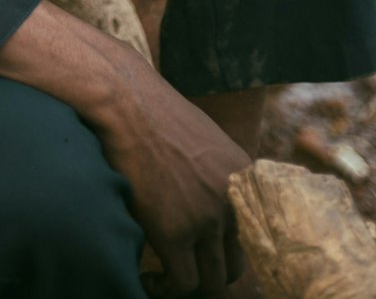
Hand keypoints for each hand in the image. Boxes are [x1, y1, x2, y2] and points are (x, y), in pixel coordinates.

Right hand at [0, 2, 249, 295]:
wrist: (126, 100)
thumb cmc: (155, 112)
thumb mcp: (207, 141)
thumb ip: (219, 177)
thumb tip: (212, 206)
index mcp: (246, 180)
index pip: (253, 237)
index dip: (228, 251)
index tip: (208, 255)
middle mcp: (233, 202)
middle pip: (234, 265)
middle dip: (211, 270)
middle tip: (186, 267)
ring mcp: (205, 218)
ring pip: (211, 279)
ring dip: (190, 281)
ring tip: (168, 276)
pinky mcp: (174, 232)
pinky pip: (182, 281)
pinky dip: (168, 285)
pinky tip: (153, 277)